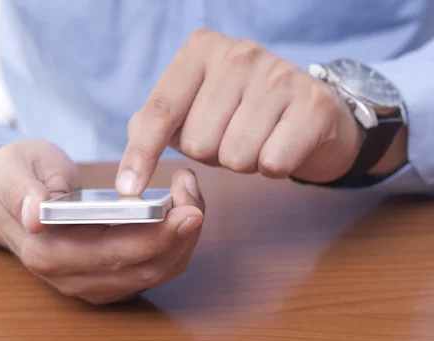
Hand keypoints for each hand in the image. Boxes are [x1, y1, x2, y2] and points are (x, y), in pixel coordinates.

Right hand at [0, 139, 203, 304]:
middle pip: (143, 268)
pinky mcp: (108, 278)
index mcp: (47, 254)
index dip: (156, 235)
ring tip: (191, 194)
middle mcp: (72, 278)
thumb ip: (20, 190)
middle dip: (180, 233)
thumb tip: (35, 215)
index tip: (186, 209)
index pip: (112, 254)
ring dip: (182, 238)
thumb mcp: (8, 170)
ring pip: (154, 272)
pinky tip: (180, 209)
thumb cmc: (13, 177)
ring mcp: (92, 283)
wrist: (10, 197)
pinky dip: (174, 243)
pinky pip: (152, 268)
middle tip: (196, 193)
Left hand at [116, 28, 363, 194]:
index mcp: (200, 50)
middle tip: (231, 135)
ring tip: (257, 139)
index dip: (141, 154)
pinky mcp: (313, 104)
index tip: (128, 190)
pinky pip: (272, 163)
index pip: (161, 110)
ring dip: (242, 162)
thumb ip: (155, 124)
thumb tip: (130, 165)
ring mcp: (278, 75)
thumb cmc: (241, 112)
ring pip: (234, 156)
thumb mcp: (193, 108)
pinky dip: (273, 167)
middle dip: (210, 153)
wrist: (311, 112)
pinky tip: (282, 144)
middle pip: (197, 142)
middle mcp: (238, 54)